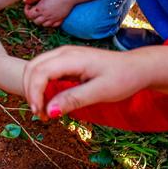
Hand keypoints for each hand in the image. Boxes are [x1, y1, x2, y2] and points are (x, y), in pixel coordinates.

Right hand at [22, 46, 152, 119]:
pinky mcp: (66, 62)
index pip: (40, 72)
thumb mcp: (101, 92)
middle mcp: (64, 53)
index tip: (41, 114)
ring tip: (44, 111)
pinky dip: (40, 87)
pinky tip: (49, 102)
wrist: (137, 67)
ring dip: (33, 89)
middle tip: (40, 116)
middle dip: (30, 92)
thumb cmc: (123, 78)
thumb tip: (50, 111)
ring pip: (35, 68)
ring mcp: (64, 56)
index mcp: (71, 57)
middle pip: (32, 68)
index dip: (34, 93)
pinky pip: (44, 71)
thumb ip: (74, 99)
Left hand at [23, 0, 74, 27]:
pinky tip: (51, 17)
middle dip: (34, 17)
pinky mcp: (60, 20)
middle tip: (35, 10)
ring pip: (44, 25)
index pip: (29, 15)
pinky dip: (50, 23)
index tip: (29, 5)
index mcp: (39, 9)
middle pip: (35, 21)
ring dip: (42, 21)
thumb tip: (24, 1)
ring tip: (43, 14)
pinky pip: (53, 26)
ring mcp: (53, 19)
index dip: (27, 11)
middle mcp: (45, 16)